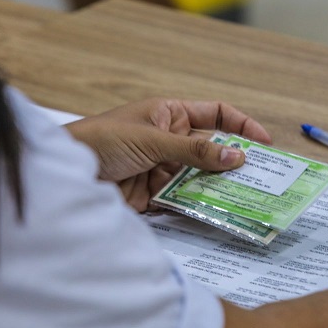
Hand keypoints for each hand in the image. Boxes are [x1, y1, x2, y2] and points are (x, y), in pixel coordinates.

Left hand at [65, 99, 271, 210]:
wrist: (62, 175)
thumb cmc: (101, 140)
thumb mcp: (152, 140)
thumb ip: (195, 150)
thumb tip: (238, 155)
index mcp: (168, 114)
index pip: (215, 114)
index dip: (241, 125)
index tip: (264, 143)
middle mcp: (168, 139)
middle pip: (211, 150)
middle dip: (233, 163)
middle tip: (262, 180)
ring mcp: (162, 168)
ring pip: (200, 178)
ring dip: (217, 188)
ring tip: (245, 200)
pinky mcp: (153, 195)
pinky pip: (183, 199)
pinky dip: (197, 206)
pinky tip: (216, 213)